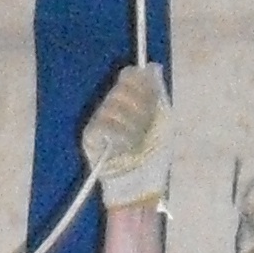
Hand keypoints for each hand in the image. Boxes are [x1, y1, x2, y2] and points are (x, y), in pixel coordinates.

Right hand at [81, 63, 171, 207]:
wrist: (140, 186)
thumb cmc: (154, 157)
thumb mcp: (163, 121)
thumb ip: (157, 93)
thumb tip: (153, 66)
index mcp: (130, 100)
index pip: (130, 75)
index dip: (142, 85)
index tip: (153, 102)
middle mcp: (112, 105)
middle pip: (122, 88)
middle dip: (140, 108)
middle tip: (146, 128)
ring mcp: (99, 120)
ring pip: (113, 105)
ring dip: (132, 125)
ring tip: (137, 141)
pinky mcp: (90, 135)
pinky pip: (103, 122)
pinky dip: (119, 133)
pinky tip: (125, 145)